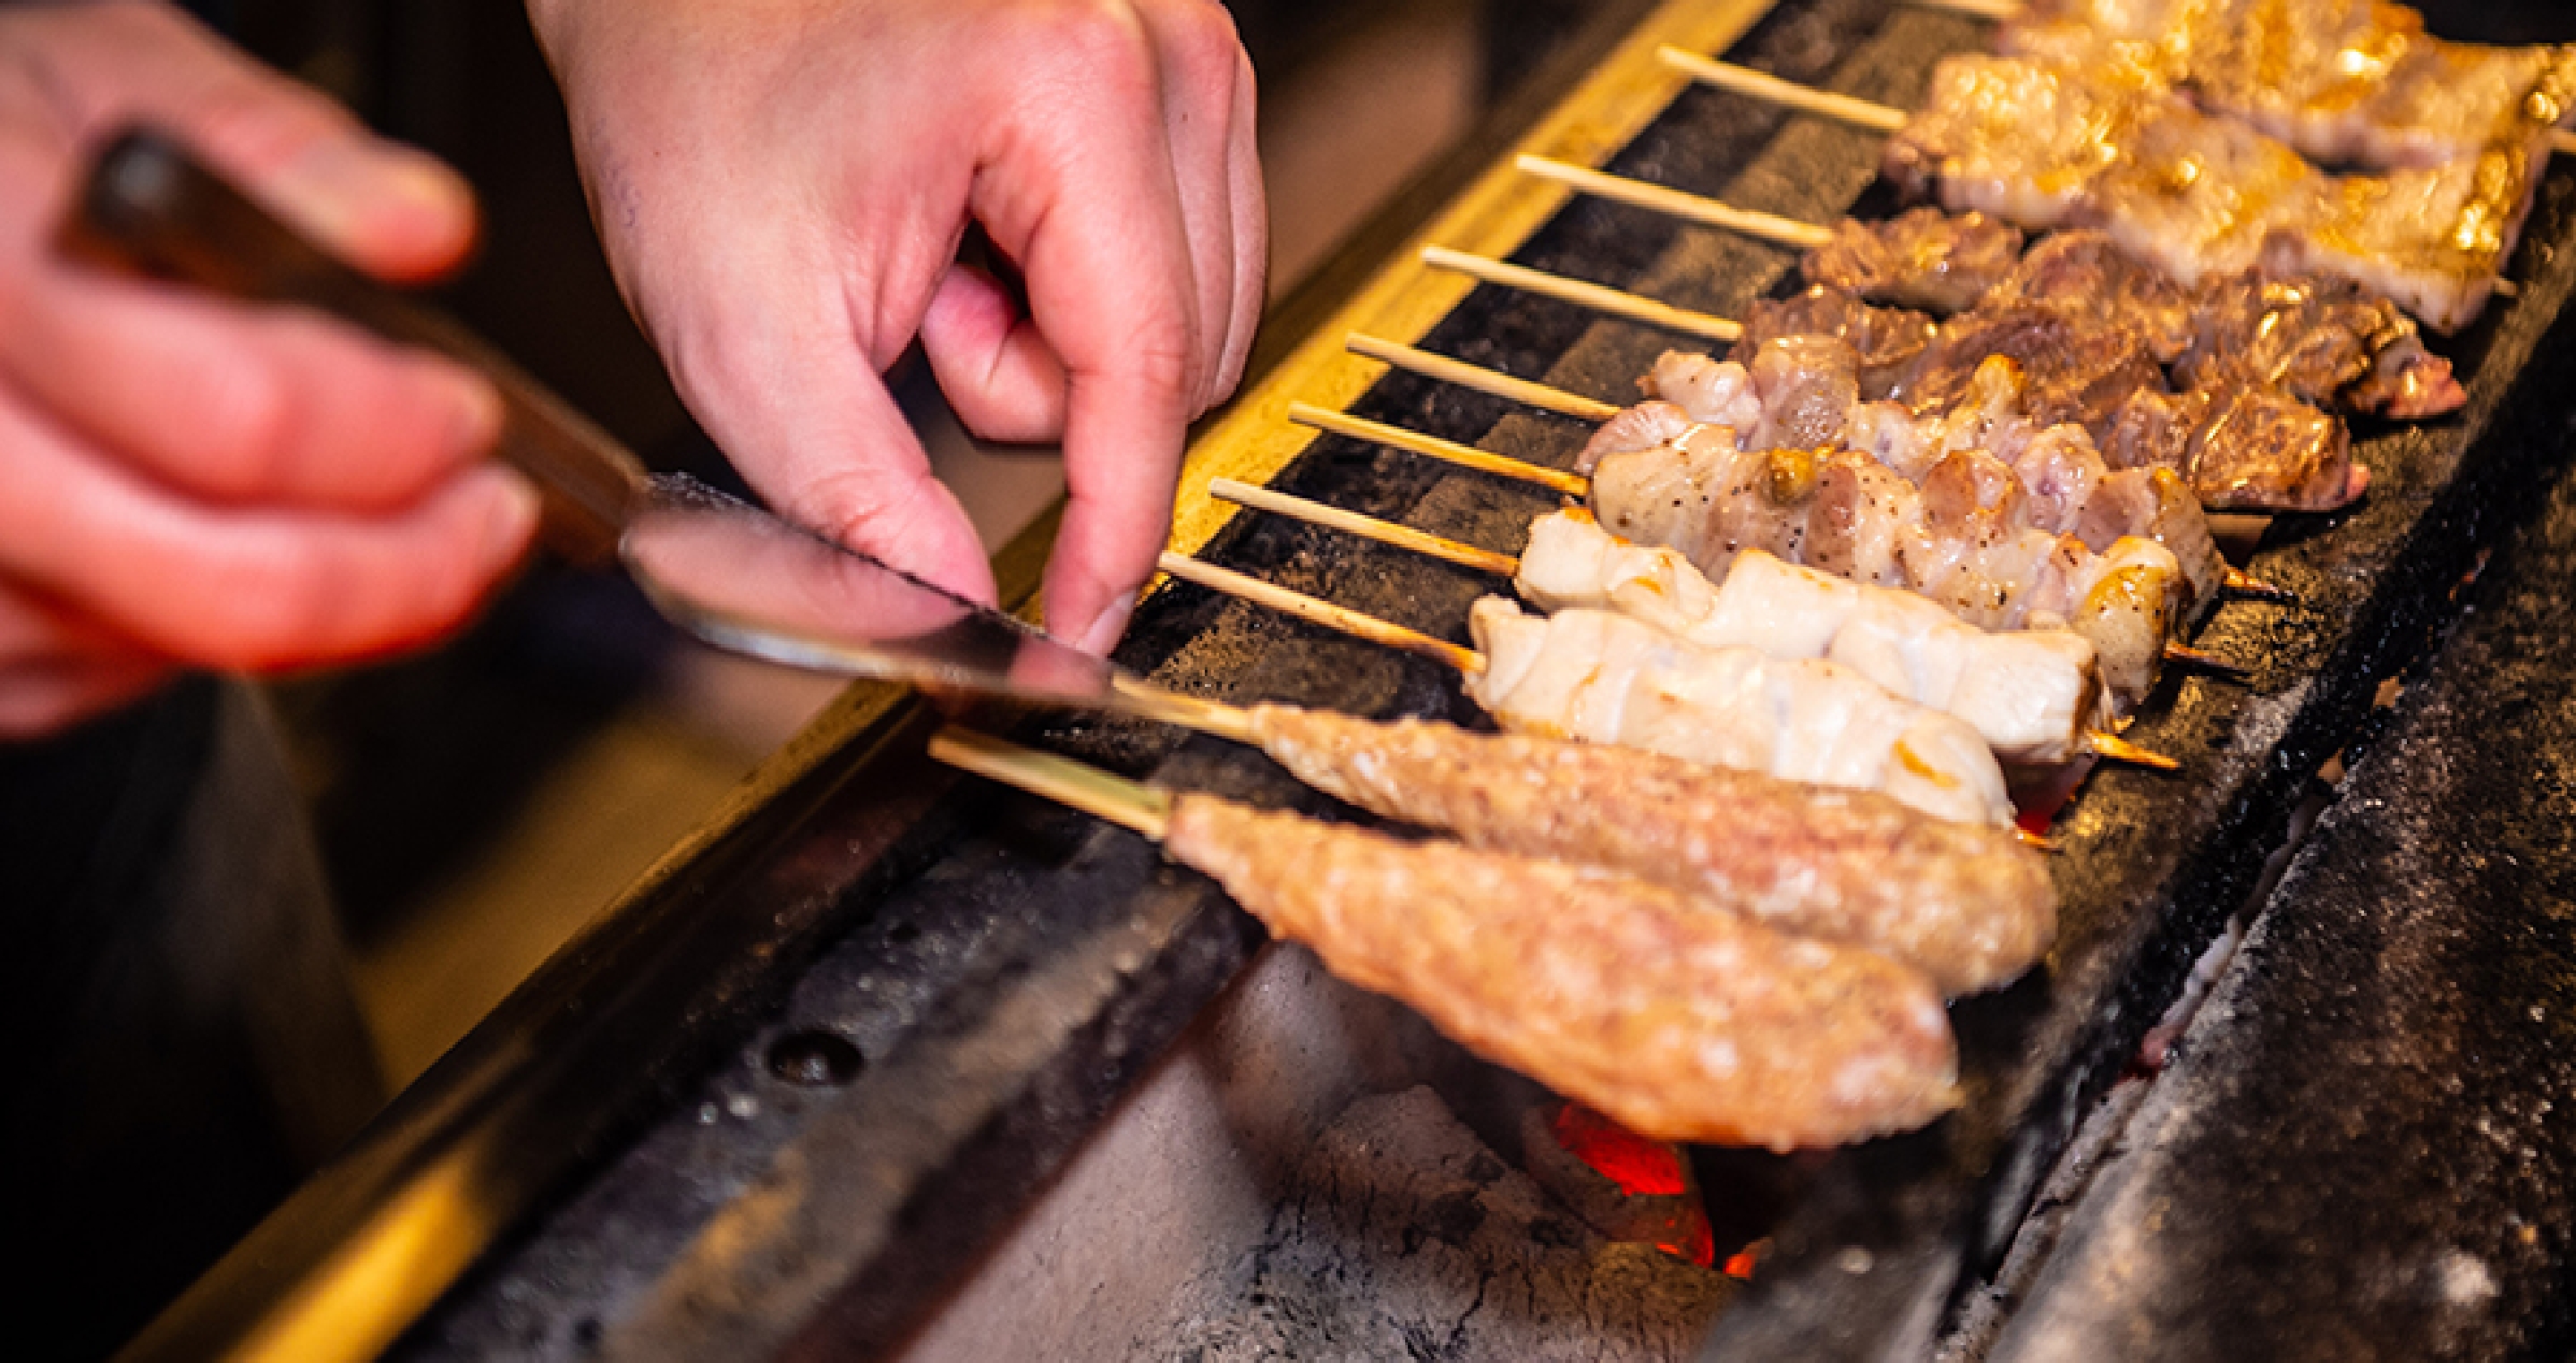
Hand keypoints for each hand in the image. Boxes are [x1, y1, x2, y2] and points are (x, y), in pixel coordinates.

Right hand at [0, 2, 536, 737]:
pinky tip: (255, 530)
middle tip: (487, 512)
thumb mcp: (107, 73)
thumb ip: (271, 147)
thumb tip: (411, 227)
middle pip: (239, 587)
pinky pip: (144, 676)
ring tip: (397, 511)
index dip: (398, 433)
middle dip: (415, 564)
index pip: (245, 420)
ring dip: (346, 598)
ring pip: (207, 648)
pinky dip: (243, 620)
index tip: (469, 411)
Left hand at [531, 0, 1263, 650]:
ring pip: (1189, 324)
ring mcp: (1185, 56)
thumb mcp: (743, 327)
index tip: (1076, 630)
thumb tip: (951, 621)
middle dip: (1039, 393)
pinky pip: (1180, 266)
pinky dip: (1074, 291)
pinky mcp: (1178, 77)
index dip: (1112, 533)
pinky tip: (980, 235)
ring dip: (1058, 348)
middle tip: (910, 317)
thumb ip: (855, 500)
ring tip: (936, 266)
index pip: (1146, 376)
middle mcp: (1166, 55)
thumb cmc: (693, 88)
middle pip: (1178, 360)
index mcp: (1074, 89)